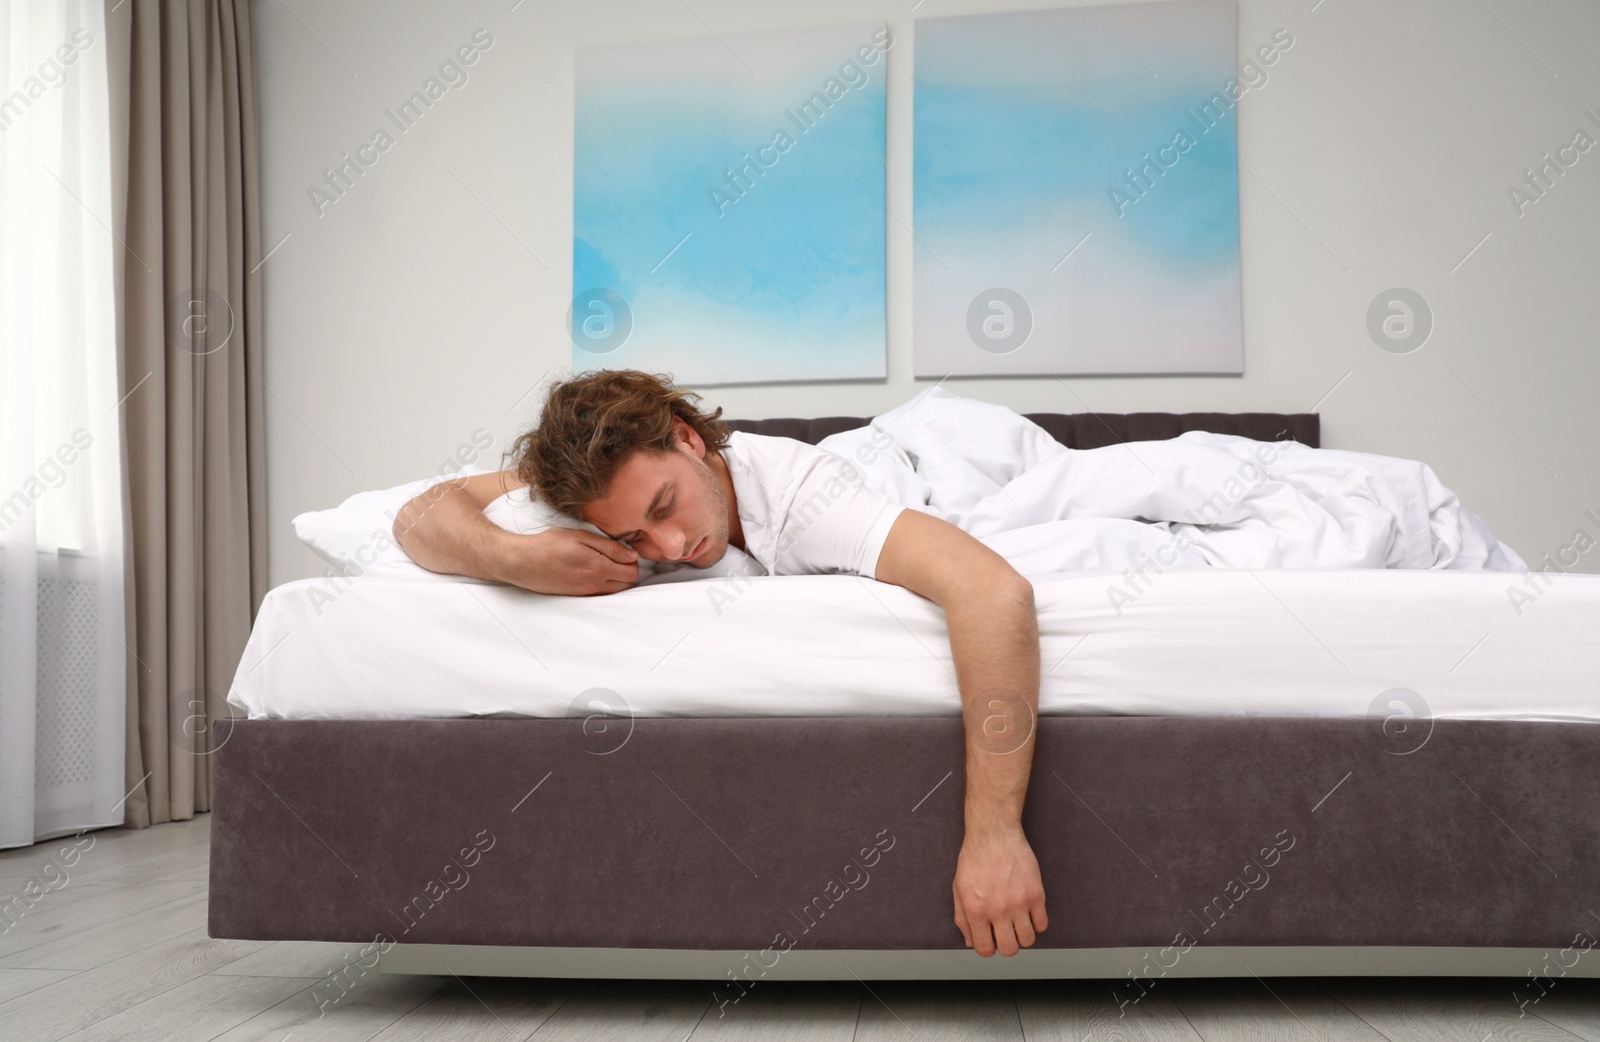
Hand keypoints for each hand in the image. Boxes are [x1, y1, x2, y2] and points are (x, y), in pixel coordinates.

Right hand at [502, 528, 638, 595]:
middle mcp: (594, 584)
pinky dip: (604, 584)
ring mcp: (586, 593)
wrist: (523, 562)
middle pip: (627, 584)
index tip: (625, 550)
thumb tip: (632, 555)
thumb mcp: (580, 537)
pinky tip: (593, 571)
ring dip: (617, 579)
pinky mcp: (577, 596)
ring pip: (615, 591)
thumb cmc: (549, 544)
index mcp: (598, 568)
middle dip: (628, 571)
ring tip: (605, 563)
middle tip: (617, 557)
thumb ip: (609, 546)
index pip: (632, 572)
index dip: (633, 560)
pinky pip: (600, 594)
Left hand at [952, 826, 1047, 956]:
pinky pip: (1042, 924)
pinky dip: (1036, 922)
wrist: (994, 834)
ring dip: (1022, 935)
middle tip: (1005, 932)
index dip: (988, 948)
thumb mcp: (959, 888)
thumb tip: (971, 941)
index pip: (985, 949)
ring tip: (1017, 921)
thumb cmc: (974, 858)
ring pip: (1028, 940)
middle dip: (1007, 945)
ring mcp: (1019, 903)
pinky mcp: (1036, 894)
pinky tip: (1028, 911)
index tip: (991, 939)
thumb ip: (962, 918)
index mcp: (976, 911)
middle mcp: (998, 910)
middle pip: (1010, 950)